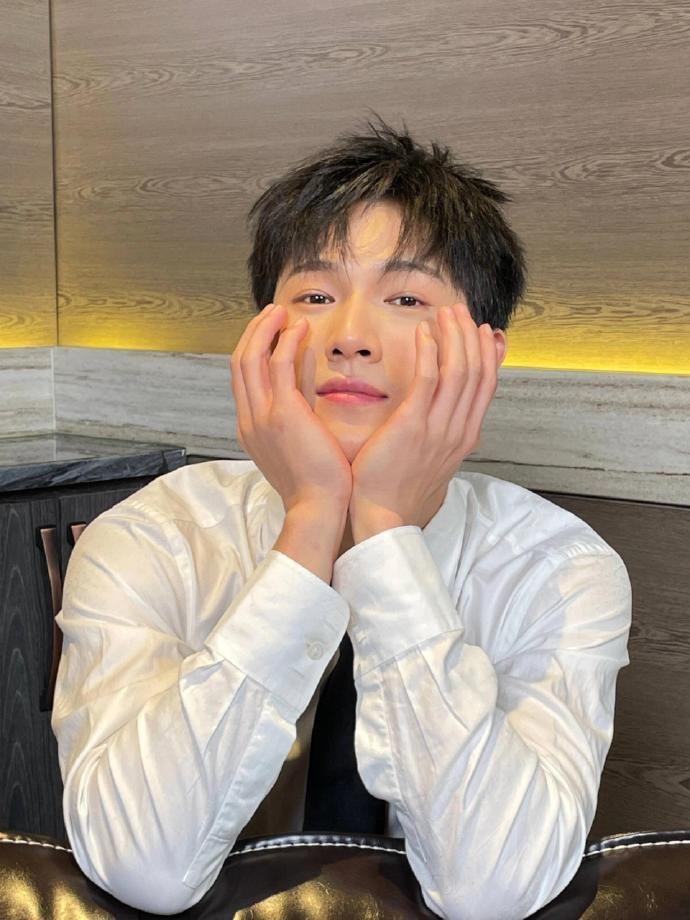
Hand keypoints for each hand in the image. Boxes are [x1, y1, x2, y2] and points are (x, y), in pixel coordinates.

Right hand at [231, 303, 352, 512]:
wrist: (319, 507)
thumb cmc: (318, 480)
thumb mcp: (302, 436)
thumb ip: (301, 399)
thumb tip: (306, 364)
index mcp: (251, 429)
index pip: (244, 379)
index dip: (254, 350)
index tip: (271, 332)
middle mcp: (249, 420)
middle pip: (238, 363)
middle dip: (254, 332)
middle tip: (272, 313)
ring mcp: (261, 416)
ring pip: (249, 358)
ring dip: (265, 329)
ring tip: (281, 312)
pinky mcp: (282, 412)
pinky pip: (277, 364)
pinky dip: (285, 341)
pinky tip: (299, 328)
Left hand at [349, 301, 497, 526]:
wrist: (383, 516)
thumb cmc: (398, 487)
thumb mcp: (433, 459)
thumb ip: (445, 434)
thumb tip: (451, 415)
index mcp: (464, 437)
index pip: (486, 387)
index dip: (488, 355)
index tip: (486, 332)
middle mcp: (458, 430)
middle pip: (476, 372)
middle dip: (471, 337)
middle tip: (462, 312)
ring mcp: (438, 428)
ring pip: (458, 371)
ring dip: (454, 337)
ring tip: (446, 313)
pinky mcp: (413, 425)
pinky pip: (428, 379)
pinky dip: (430, 351)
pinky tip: (424, 333)